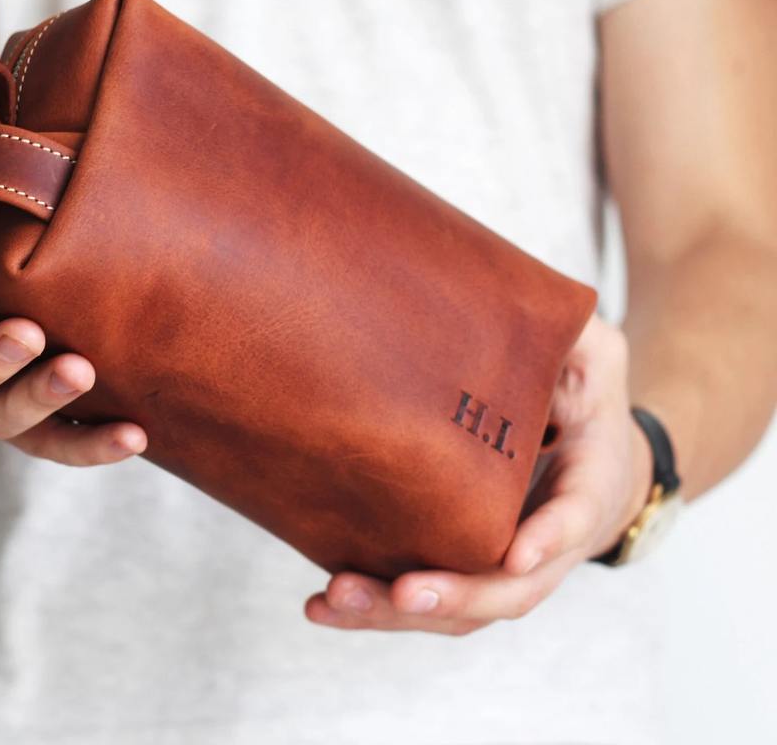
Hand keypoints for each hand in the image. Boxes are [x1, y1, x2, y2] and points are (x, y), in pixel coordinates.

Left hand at [304, 313, 652, 634]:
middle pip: (507, 589)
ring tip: (334, 600)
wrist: (589, 454)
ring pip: (459, 608)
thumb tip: (545, 309)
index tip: (518, 551)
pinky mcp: (462, 563)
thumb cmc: (586, 400)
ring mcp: (502, 563)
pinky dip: (378, 608)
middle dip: (454, 593)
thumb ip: (580, 336)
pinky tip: (323, 603)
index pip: (575, 518)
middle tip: (404, 590)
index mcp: (585, 488)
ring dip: (397, 613)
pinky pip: (426, 599)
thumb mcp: (598, 356)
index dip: (551, 537)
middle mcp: (546, 543)